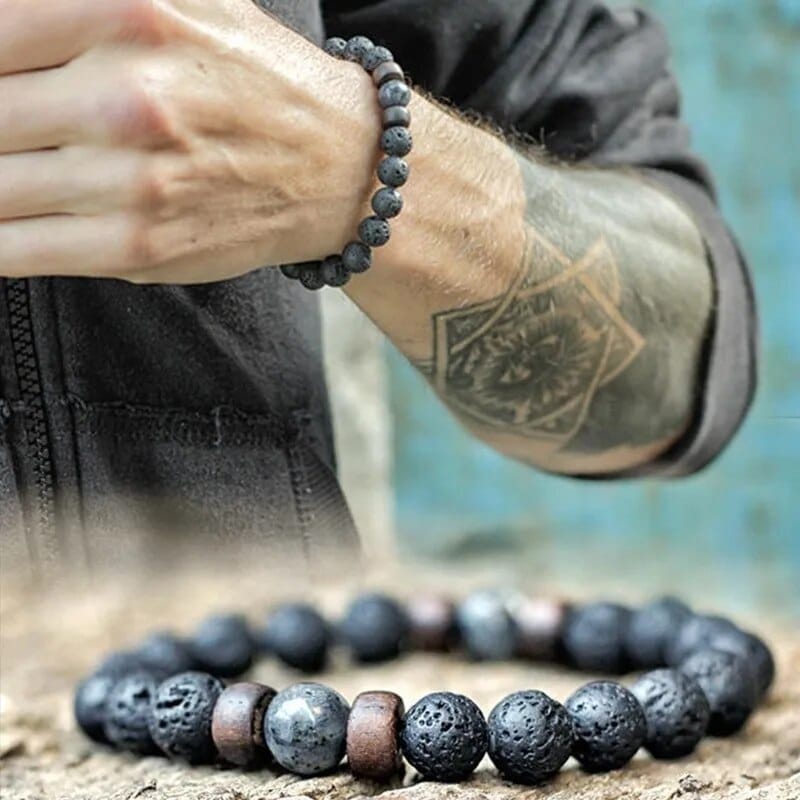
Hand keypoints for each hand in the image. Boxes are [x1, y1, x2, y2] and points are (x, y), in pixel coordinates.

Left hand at [0, 0, 379, 282]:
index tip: (3, 86)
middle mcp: (125, 95)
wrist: (338, 167)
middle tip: (12, 135)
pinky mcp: (139, 247)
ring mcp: (132, 181)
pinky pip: (14, 249)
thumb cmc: (255, 79)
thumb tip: (6, 25)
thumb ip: (83, 3)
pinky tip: (6, 225)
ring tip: (12, 172)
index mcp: (126, 8)